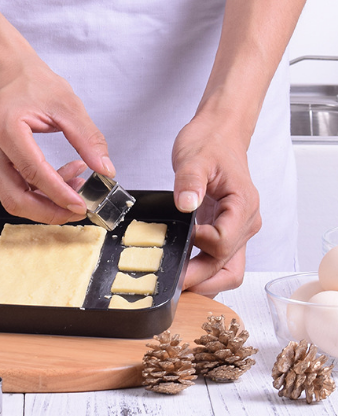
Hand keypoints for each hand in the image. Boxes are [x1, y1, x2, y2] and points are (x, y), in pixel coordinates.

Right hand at [0, 55, 114, 224]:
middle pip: (15, 198)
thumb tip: (105, 169)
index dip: (59, 194)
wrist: (3, 72)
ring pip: (12, 197)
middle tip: (78, 208)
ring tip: (75, 181)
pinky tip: (57, 175)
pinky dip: (35, 190)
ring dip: (45, 200)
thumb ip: (88, 139)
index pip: (33, 173)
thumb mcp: (67, 105)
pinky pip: (9, 188)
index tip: (81, 205)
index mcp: (4, 128)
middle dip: (49, 211)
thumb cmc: (30, 82)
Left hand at [172, 115, 261, 295]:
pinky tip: (180, 267)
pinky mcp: (225, 230)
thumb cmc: (210, 142)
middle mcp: (245, 222)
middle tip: (171, 282)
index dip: (198, 245)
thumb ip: (190, 180)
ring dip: (203, 281)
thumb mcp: (194, 156)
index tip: (179, 236)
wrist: (219, 133)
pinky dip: (202, 270)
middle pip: (229, 268)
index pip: (223, 243)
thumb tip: (186, 204)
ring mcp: (237, 229)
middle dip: (201, 280)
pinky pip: (219, 260)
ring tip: (174, 281)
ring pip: (227, 271)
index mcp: (242, 205)